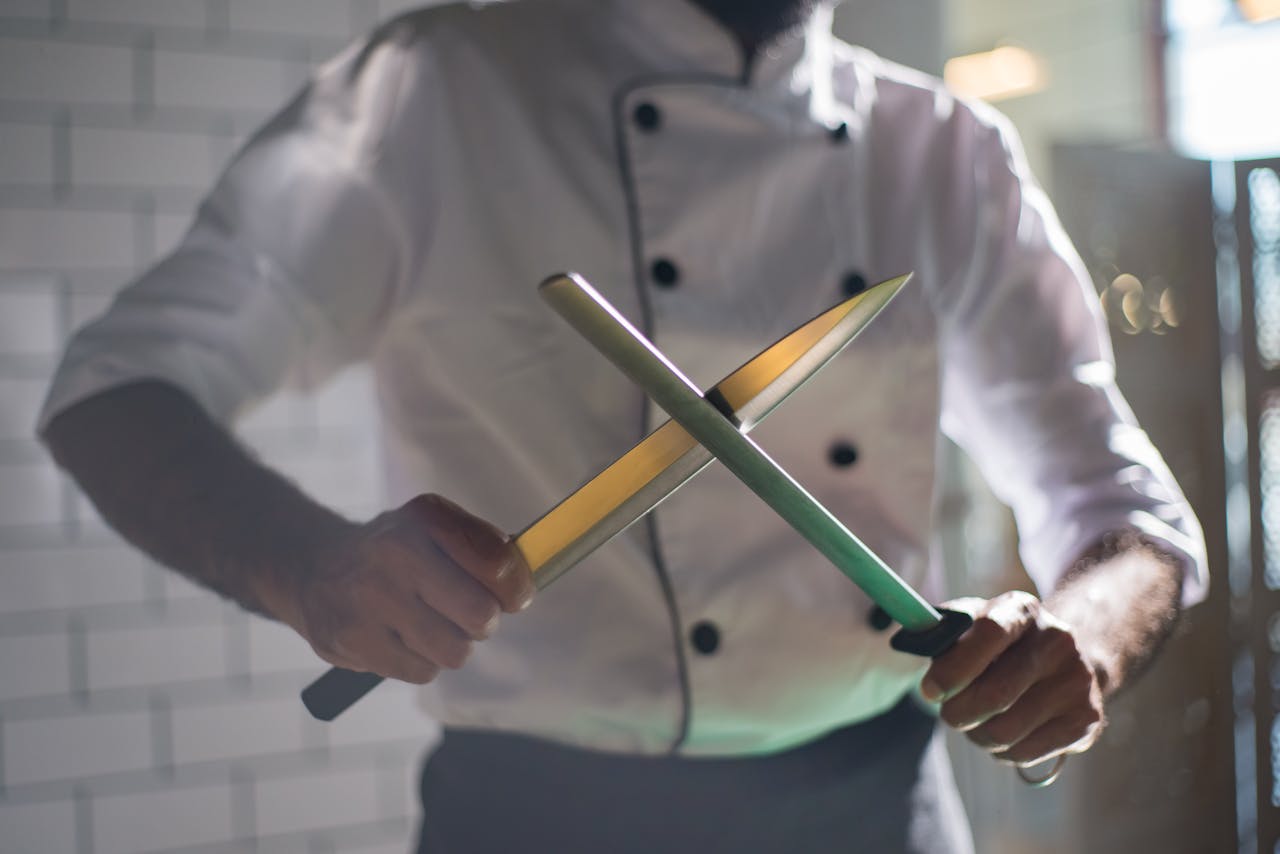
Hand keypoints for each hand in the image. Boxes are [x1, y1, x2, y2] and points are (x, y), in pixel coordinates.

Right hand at [276, 494, 534, 683]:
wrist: (313, 567)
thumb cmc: (395, 552)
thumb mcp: (435, 529)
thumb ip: (485, 549)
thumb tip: (525, 588)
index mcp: (424, 520)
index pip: (497, 563)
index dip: (516, 588)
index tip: (514, 597)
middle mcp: (394, 555)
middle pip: (481, 617)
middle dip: (483, 622)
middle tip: (468, 615)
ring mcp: (369, 600)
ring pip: (455, 652)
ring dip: (452, 645)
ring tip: (429, 625)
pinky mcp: (351, 641)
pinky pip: (422, 672)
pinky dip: (422, 662)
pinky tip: (401, 639)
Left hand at [920, 591, 1103, 765]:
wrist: (1066, 660)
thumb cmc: (1000, 645)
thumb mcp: (973, 624)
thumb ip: (943, 633)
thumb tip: (913, 644)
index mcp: (1021, 610)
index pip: (988, 633)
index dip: (952, 669)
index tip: (929, 690)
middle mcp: (1057, 640)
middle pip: (994, 695)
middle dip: (957, 713)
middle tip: (949, 714)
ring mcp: (1077, 681)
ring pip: (1004, 732)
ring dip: (976, 735)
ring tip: (976, 722)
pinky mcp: (1087, 719)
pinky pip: (1024, 754)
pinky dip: (1001, 752)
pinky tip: (1003, 732)